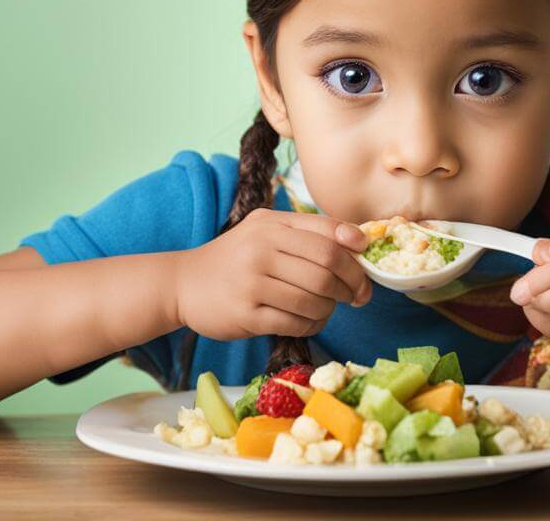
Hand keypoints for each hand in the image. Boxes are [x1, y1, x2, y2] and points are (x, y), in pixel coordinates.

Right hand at [172, 208, 371, 340]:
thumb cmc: (237, 257)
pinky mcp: (245, 315)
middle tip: (356, 296)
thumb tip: (359, 243)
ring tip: (328, 308)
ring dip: (331, 308)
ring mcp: (252, 283)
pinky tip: (310, 320)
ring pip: (314, 299)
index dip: (356, 253)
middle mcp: (262, 249)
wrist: (184, 283)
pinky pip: (295, 323)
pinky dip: (312, 324)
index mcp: (272, 224)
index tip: (365, 266)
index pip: (328, 234)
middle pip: (327, 268)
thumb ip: (308, 232)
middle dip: (351, 285)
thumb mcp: (266, 231)